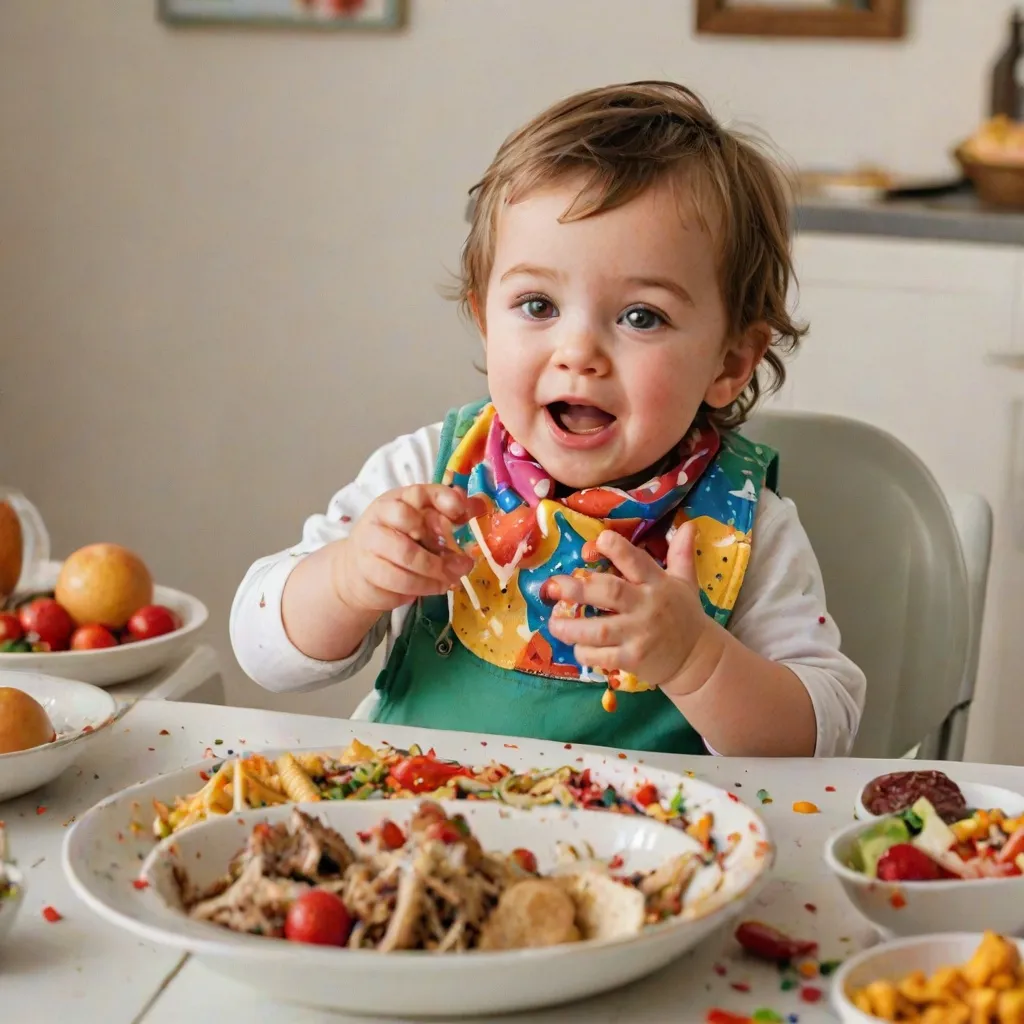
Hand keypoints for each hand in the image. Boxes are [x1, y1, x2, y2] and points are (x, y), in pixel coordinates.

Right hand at [333, 485, 476, 613]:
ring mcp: (371, 542)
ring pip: (407, 555)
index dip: (443, 500)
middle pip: (407, 519)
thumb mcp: (422, 524)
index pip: (419, 492)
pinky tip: (437, 587)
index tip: (462, 514)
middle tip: (461, 562)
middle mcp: (381, 516)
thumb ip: (447, 514)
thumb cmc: (398, 542)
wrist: (359, 571)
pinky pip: (399, 580)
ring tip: (453, 579)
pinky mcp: (368, 569)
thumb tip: (478, 506)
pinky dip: (424, 587)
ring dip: (436, 571)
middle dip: (437, 541)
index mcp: (398, 499)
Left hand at [546, 524, 719, 694]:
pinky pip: (601, 656)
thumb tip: (688, 524)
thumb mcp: (685, 582)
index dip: (616, 549)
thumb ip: (681, 553)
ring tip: (553, 622)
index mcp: (657, 583)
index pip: (636, 561)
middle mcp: (646, 607)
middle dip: (579, 589)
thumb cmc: (684, 615)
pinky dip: (584, 652)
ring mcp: (639, 635)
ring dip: (571, 627)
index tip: (597, 541)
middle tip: (553, 586)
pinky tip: (575, 646)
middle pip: (610, 593)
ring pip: (599, 629)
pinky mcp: (632, 659)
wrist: (697, 659)